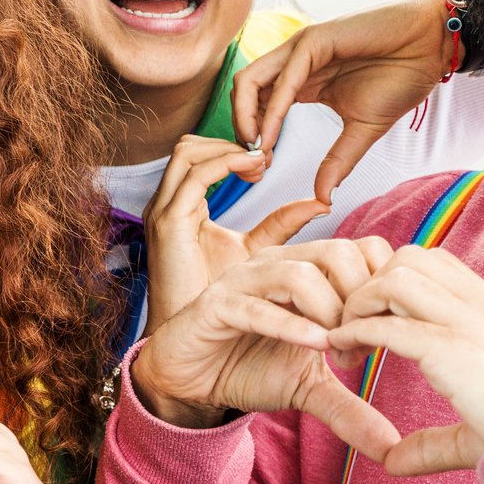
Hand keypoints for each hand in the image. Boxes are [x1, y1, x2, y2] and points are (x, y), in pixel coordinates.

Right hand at [131, 239, 401, 459]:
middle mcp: (278, 264)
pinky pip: (257, 307)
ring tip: (336, 352)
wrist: (188, 382)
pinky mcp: (216, 305)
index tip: (385, 335)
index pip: (364, 249)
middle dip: (360, 301)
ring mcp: (245, 281)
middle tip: (360, 346)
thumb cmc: (247, 369)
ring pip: (302, 274)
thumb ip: (350, 409)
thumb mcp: (309, 389)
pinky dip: (291, 326)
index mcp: (306, 269)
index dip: (382, 289)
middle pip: (340, 252)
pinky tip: (316, 348)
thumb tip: (393, 449)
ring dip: (330, 314)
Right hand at [142, 134, 329, 329]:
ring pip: (187, 152)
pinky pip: (195, 179)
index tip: (267, 162)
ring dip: (228, 150)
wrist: (189, 340)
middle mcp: (165, 205)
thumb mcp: (254, 252)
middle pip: (188, 145)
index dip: (232, 150)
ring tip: (262, 165)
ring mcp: (164, 212)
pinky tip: (255, 173)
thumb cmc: (217, 302)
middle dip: (229, 143)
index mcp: (179, 208)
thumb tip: (320, 202)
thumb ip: (280, 224)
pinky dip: (226, 165)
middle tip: (266, 160)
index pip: (198, 157)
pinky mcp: (170, 225)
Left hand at [232, 0, 452, 202]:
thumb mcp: (363, 130)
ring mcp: (300, 49)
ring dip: (245, 119)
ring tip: (257, 151)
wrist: (431, 47)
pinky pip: (284, 78)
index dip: (252, 139)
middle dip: (240, 131)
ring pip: (249, 81)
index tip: (260, 170)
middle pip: (243, 94)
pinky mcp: (314, 40)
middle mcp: (293, 64)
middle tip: (251, 165)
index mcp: (300, 82)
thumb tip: (322, 198)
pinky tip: (270, 135)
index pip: (256, 108)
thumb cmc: (400, 79)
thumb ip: (338, 161)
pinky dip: (272, 110)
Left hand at [327, 246, 483, 475]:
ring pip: (396, 278)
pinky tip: (345, 349)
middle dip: (370, 284)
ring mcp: (471, 326)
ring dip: (361, 303)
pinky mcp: (454, 351)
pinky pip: (390, 324)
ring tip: (348, 339)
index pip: (436, 264)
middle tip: (353, 326)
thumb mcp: (480, 426)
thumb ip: (432, 440)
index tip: (374, 321)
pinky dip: (357, 331)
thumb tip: (392, 462)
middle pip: (409, 258)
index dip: (394, 282)